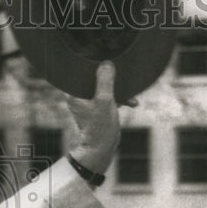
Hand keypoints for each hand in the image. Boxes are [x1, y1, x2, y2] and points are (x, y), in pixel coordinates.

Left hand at [65, 61, 119, 175]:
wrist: (102, 148)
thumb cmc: (100, 127)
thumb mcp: (104, 101)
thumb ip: (105, 81)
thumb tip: (106, 63)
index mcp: (74, 93)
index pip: (80, 71)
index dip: (92, 64)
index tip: (104, 59)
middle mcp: (79, 96)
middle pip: (95, 78)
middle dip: (111, 78)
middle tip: (121, 75)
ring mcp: (89, 102)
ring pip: (105, 87)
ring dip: (119, 90)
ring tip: (130, 97)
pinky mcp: (98, 107)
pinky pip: (110, 96)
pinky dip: (120, 98)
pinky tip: (132, 103)